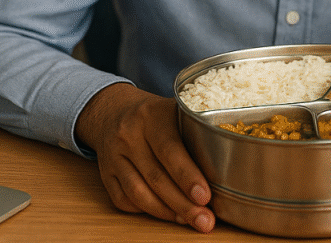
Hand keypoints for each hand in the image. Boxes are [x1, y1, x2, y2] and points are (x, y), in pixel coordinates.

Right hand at [75, 83, 214, 232]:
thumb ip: (195, 132)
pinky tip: (167, 214)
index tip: (205, 197)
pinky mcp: (105, 174)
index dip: (188, 176)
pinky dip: (147, 211)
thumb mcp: (175, 111)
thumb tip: (226, 167)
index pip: (170, 150)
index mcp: (151, 116)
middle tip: (205, 219)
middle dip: (183, 203)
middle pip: (156, 177)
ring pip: (138, 193)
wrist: (115, 111)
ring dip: (166, 212)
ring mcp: (113, 156)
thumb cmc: (156, 115)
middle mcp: (129, 135)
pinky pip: (124, 200)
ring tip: (189, 220)